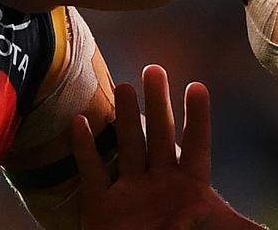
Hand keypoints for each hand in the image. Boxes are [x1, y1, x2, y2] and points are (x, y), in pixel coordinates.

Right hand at [73, 65, 261, 229]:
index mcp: (191, 191)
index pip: (197, 146)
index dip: (197, 118)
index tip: (197, 86)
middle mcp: (160, 185)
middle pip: (159, 136)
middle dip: (158, 103)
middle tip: (155, 69)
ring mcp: (130, 194)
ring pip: (127, 146)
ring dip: (124, 117)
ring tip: (123, 85)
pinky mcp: (102, 209)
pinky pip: (92, 173)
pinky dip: (84, 149)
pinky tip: (79, 122)